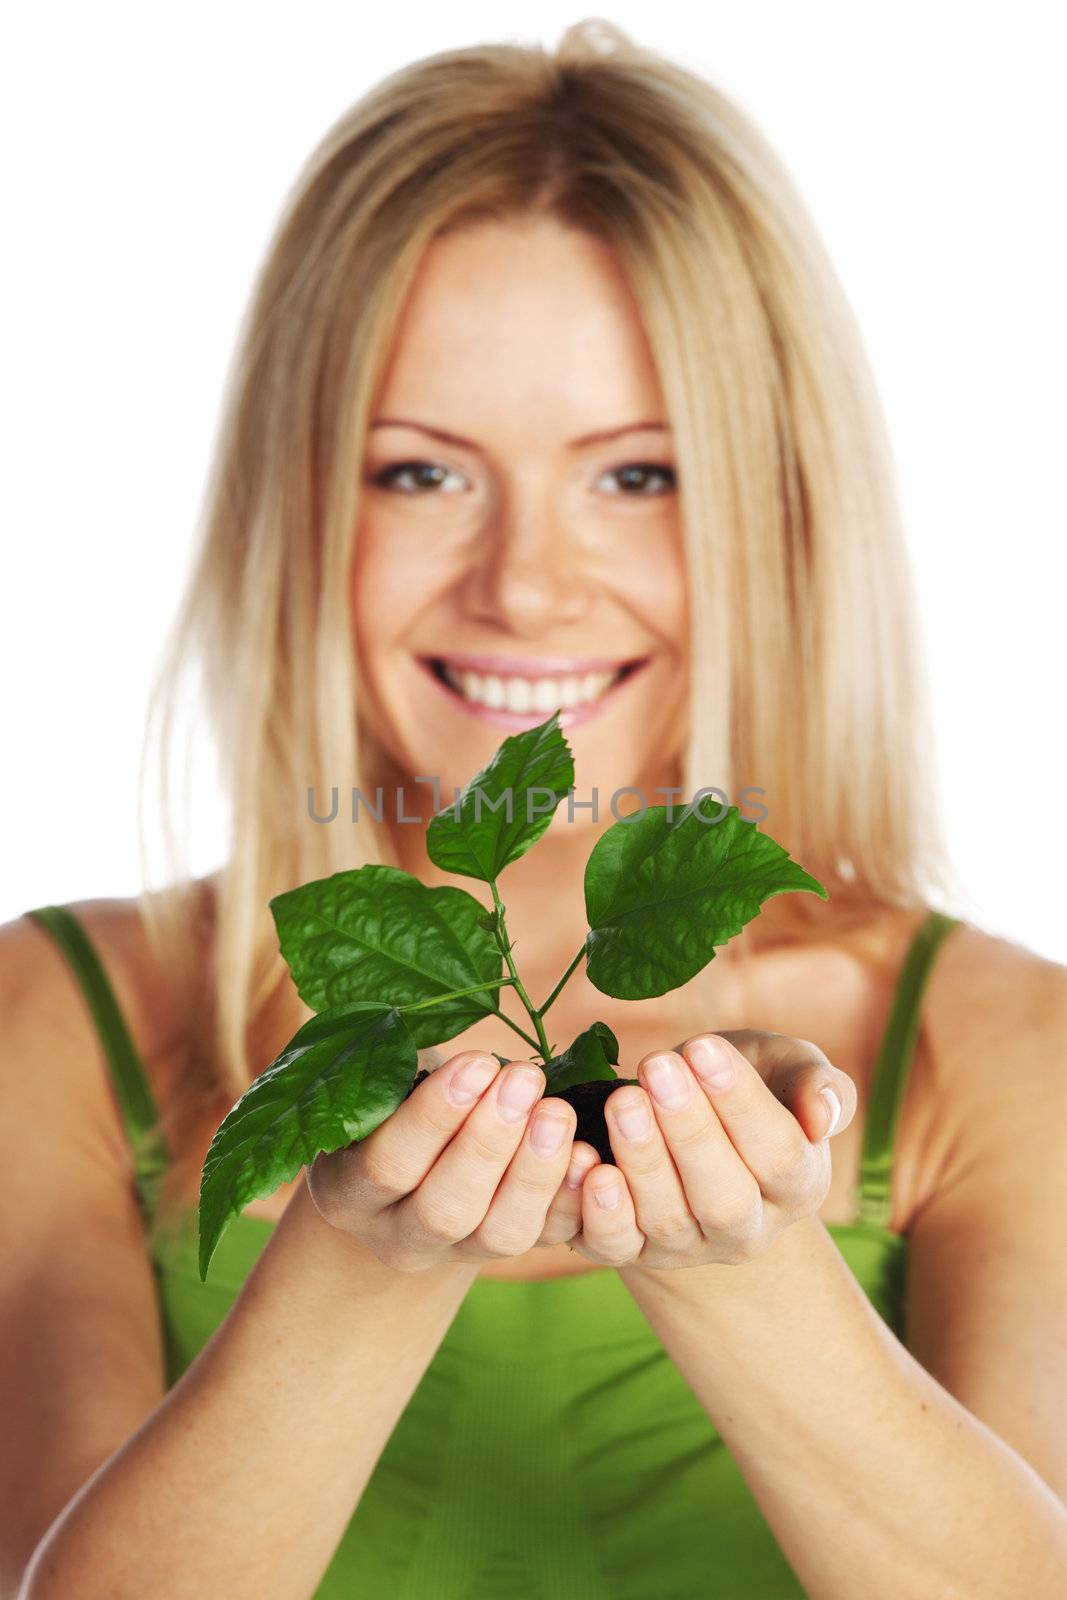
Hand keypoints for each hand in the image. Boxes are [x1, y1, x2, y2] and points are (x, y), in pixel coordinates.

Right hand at [305, 1050, 596, 1271]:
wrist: (406, 1168)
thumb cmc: (384, 1103)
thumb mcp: (369, 1087)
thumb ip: (390, 1067)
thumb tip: (431, 1014)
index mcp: (349, 1192)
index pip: (388, 1164)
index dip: (435, 1116)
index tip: (479, 1062)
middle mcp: (398, 1235)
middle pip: (444, 1209)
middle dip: (489, 1142)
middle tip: (525, 1080)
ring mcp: (456, 1254)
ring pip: (499, 1236)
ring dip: (534, 1170)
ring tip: (557, 1110)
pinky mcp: (505, 1253)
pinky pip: (545, 1240)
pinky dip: (570, 1200)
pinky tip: (588, 1154)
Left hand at [566, 1030, 856, 1270]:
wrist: (681, 1109)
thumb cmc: (742, 1079)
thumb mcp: (784, 1066)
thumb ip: (816, 1083)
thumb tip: (823, 1116)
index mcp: (799, 1186)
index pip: (780, 1155)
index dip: (742, 1104)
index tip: (704, 1047)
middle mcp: (748, 1230)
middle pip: (725, 1198)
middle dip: (690, 1130)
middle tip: (658, 1067)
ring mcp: (688, 1247)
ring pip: (668, 1218)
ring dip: (643, 1158)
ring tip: (623, 1099)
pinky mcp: (632, 1252)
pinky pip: (613, 1244)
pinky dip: (596, 1209)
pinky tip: (584, 1160)